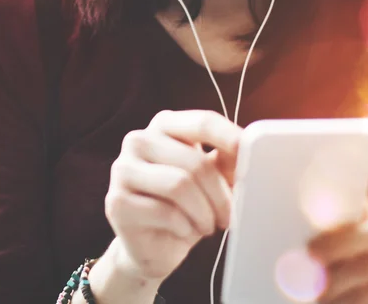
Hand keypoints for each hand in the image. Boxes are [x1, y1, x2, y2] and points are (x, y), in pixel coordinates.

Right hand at [104, 109, 241, 283]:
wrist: (151, 245)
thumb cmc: (185, 206)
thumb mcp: (211, 178)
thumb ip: (227, 159)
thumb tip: (249, 149)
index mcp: (165, 125)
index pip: (202, 122)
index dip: (229, 137)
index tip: (250, 154)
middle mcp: (139, 139)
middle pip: (194, 161)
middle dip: (220, 194)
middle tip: (230, 216)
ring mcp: (123, 169)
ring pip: (179, 186)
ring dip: (204, 213)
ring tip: (208, 225)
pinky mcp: (117, 201)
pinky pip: (164, 212)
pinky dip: (184, 227)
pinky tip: (184, 230)